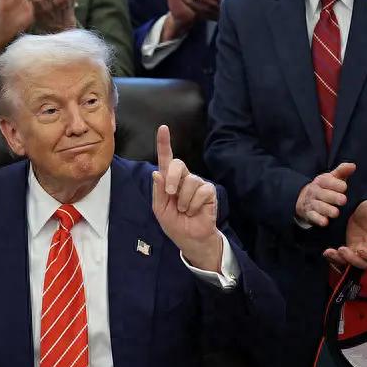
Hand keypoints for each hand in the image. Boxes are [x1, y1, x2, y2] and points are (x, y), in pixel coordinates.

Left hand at [151, 124, 222, 272]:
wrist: (189, 238)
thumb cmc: (174, 222)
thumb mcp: (160, 209)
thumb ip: (158, 191)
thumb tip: (157, 173)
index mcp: (169, 180)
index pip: (166, 159)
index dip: (164, 143)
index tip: (163, 128)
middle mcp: (184, 178)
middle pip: (177, 164)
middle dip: (172, 179)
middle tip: (171, 194)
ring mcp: (197, 183)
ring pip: (189, 182)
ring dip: (183, 201)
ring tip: (184, 210)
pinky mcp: (209, 191)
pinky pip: (200, 192)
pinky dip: (193, 205)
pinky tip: (194, 211)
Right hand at [295, 162, 356, 226]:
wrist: (304, 199)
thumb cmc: (324, 188)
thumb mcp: (332, 178)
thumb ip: (342, 171)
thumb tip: (353, 165)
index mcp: (321, 181)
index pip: (327, 181)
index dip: (335, 184)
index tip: (344, 187)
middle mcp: (315, 192)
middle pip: (323, 194)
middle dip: (333, 197)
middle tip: (343, 200)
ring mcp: (311, 203)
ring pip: (319, 206)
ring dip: (327, 210)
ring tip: (336, 213)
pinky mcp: (309, 214)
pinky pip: (313, 217)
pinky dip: (318, 220)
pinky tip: (325, 222)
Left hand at [323, 199, 366, 269]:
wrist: (356, 212)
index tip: (361, 249)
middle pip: (363, 264)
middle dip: (353, 260)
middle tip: (342, 249)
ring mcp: (357, 253)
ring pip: (350, 264)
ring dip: (341, 260)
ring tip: (330, 252)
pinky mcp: (347, 252)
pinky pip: (341, 260)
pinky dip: (333, 259)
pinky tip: (326, 252)